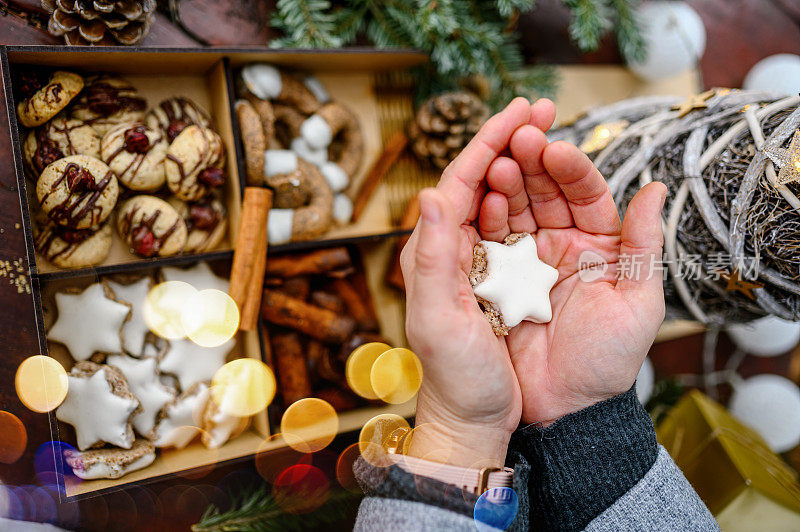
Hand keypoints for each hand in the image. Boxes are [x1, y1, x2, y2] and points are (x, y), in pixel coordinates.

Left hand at [400, 98, 554, 466]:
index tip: (518, 110)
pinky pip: (523, 227)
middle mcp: (455, 248)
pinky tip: (554, 183)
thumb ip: (432, 256)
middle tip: (541, 107)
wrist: (475, 418)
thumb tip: (428, 193)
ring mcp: (482, 261)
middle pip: (482, 180)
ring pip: (505, 198)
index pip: (458, 181)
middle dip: (510, 140)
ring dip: (526, 163)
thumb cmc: (455, 376)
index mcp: (434, 251)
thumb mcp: (437, 320)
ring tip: (549, 133)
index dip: (488, 142)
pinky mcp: (505, 277)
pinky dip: (538, 199)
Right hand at [478, 118, 666, 424]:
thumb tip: (655, 187)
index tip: (553, 147)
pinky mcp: (498, 278)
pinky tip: (480, 197)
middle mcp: (561, 244)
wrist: (568, 407)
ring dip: (505, 181)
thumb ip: (643, 245)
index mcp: (598, 245)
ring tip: (496, 160)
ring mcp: (526, 259)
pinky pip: (491, 241)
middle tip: (518, 136)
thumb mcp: (639, 303)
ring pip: (515, 208)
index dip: (569, 168)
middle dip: (531, 162)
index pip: (583, 193)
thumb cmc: (609, 360)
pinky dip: (484, 217)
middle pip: (544, 191)